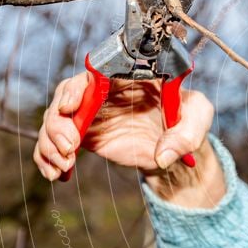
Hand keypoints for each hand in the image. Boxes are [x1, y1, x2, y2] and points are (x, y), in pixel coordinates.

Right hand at [33, 73, 213, 180]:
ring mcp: (91, 111)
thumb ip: (187, 133)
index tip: (70, 106)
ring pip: (56, 118)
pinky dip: (48, 157)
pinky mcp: (85, 134)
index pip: (96, 71)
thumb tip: (164, 156)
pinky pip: (56, 142)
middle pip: (67, 94)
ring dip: (50, 142)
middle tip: (69, 146)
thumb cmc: (188, 117)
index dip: (78, 87)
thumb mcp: (199, 117)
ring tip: (63, 165)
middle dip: (58, 120)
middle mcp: (104, 89)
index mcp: (128, 74)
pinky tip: (57, 175)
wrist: (177, 142)